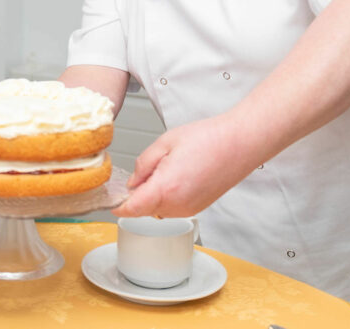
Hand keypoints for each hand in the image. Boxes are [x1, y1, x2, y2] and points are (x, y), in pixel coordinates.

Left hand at [112, 114, 261, 217]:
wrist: (240, 143)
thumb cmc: (208, 139)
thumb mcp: (165, 143)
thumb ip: (143, 165)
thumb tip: (133, 181)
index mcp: (166, 188)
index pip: (132, 209)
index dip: (118, 206)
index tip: (109, 201)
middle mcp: (178, 205)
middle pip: (144, 208)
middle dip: (140, 192)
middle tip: (151, 166)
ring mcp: (190, 208)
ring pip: (158, 207)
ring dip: (155, 193)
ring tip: (172, 166)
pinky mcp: (198, 207)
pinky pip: (173, 206)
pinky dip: (169, 194)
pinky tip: (181, 173)